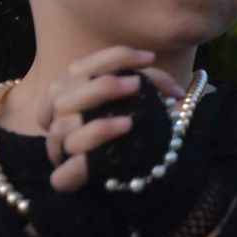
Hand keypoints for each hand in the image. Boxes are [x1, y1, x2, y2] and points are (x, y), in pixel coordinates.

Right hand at [41, 47, 186, 193]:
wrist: (134, 172)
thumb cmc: (135, 131)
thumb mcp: (143, 102)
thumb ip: (154, 86)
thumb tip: (176, 92)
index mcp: (71, 92)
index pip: (82, 66)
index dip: (113, 57)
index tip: (149, 57)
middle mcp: (59, 117)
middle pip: (64, 94)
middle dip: (101, 86)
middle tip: (136, 85)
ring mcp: (60, 148)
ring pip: (62, 130)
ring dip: (96, 126)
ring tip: (128, 123)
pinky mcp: (65, 179)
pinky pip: (63, 174)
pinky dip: (82, 164)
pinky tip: (102, 160)